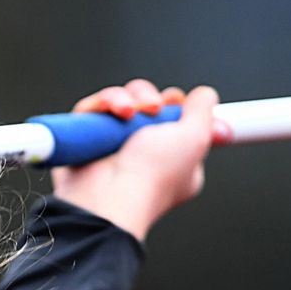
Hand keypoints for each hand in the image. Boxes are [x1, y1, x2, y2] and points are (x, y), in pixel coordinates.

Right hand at [51, 78, 222, 242]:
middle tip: (153, 109)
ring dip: (128, 98)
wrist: (111, 195)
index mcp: (174, 160)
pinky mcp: (86, 140)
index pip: (177, 121)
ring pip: (122, 101)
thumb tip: (204, 94)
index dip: (178, 106)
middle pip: (148, 104)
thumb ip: (204, 110)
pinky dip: (104, 102)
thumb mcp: (197, 138)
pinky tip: (113, 112)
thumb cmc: (154, 175)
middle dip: (150, 98)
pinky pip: (94, 107)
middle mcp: (143, 152)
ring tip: (129, 112)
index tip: (178, 102)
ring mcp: (112, 146)